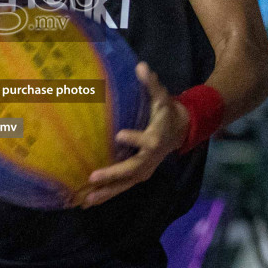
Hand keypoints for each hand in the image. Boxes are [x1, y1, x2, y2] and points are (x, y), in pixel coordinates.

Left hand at [81, 62, 188, 207]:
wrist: (181, 131)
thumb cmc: (167, 112)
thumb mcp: (162, 97)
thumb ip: (152, 84)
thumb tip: (141, 66)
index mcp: (156, 138)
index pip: (147, 140)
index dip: (135, 139)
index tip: (119, 134)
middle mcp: (151, 158)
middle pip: (133, 169)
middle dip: (113, 174)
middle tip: (93, 177)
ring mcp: (145, 169)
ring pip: (126, 184)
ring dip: (107, 192)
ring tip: (86, 199)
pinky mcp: (138, 175)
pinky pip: (122, 187)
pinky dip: (107, 195)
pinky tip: (87, 201)